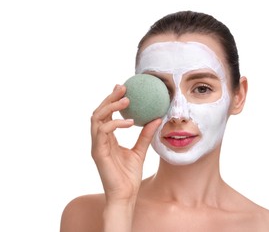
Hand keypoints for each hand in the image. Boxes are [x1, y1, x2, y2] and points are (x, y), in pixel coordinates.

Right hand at [91, 84, 160, 202]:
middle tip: (123, 87)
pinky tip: (130, 122)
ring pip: (97, 118)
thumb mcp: (140, 150)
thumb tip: (157, 118)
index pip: (106, 114)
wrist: (126, 195)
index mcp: (107, 138)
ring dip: (111, 106)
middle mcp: (99, 140)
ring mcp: (96, 145)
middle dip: (109, 98)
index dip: (112, 100)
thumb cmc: (130, 175)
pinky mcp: (97, 152)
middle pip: (98, 112)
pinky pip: (103, 132)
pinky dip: (116, 124)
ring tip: (127, 100)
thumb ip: (145, 135)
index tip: (123, 88)